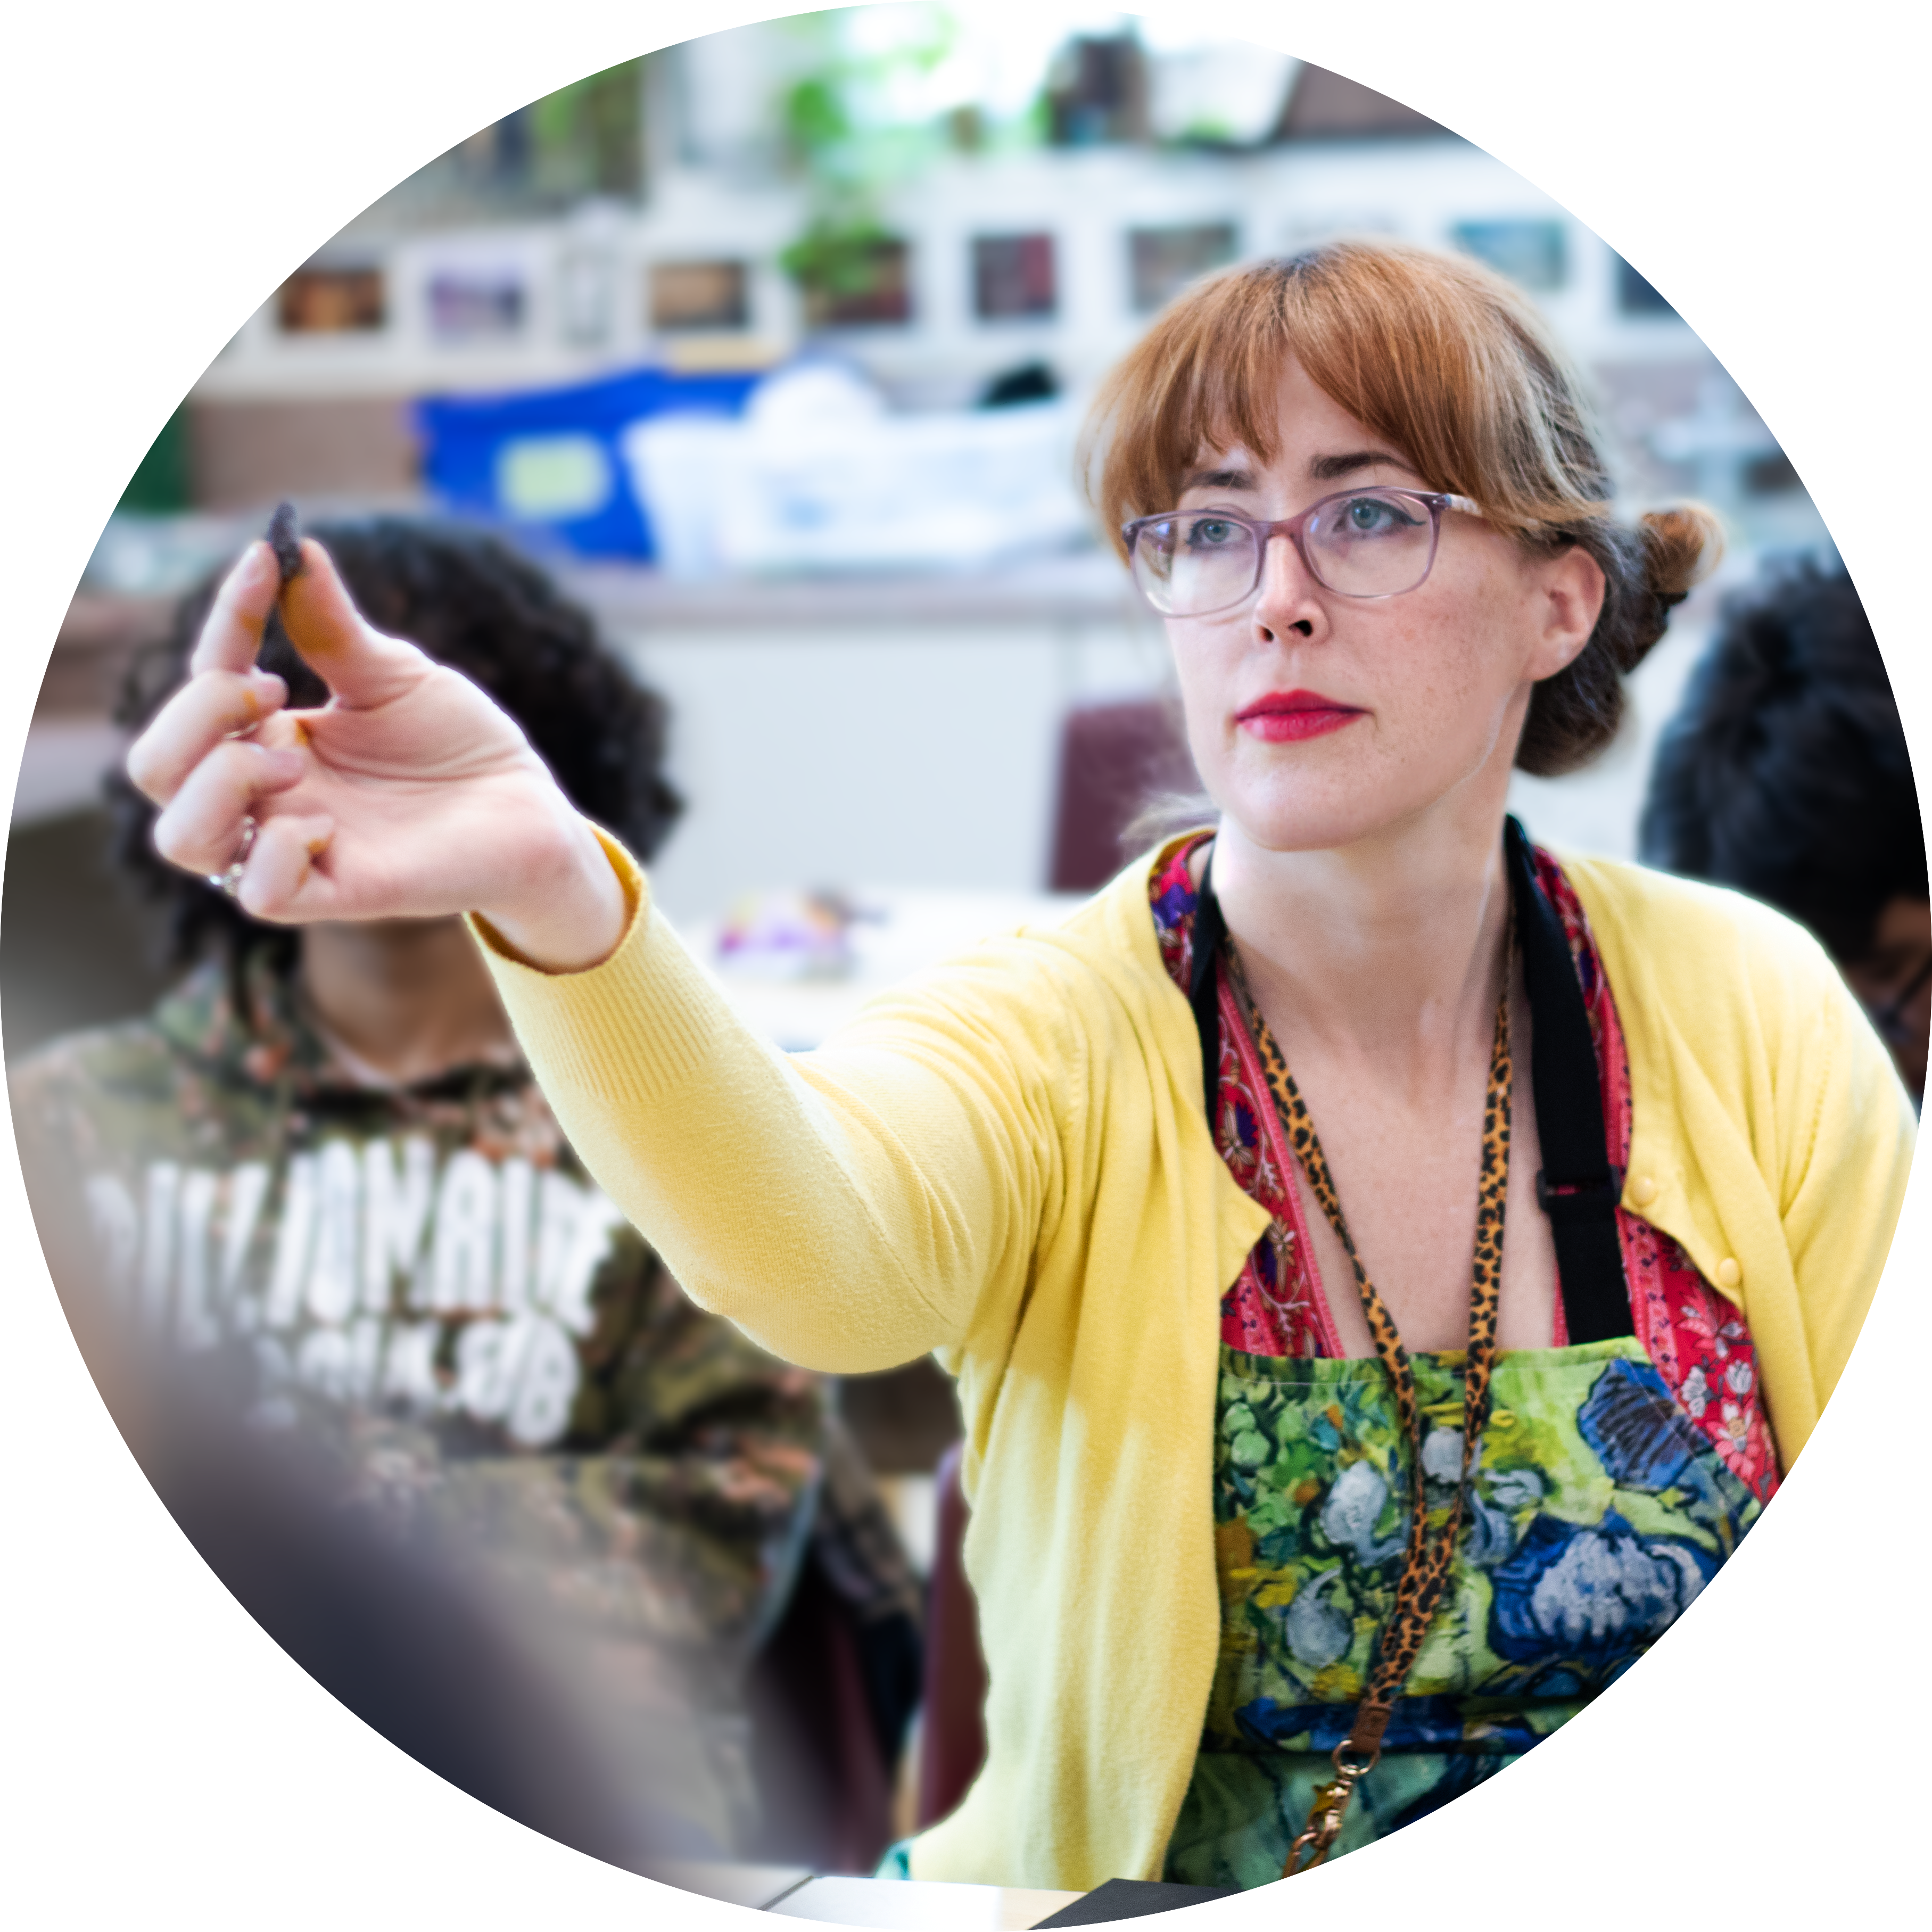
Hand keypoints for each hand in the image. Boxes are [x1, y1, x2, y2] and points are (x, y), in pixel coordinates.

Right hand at [126, 537, 628, 970]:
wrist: (529, 806)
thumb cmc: (459, 745)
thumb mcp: (393, 674)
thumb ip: (332, 628)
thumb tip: (292, 547)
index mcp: (269, 738)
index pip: (201, 683)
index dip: (223, 621)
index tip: (265, 566)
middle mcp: (266, 796)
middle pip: (155, 770)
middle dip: (193, 716)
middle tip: (274, 691)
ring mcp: (296, 848)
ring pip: (181, 840)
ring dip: (220, 783)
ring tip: (293, 758)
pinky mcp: (339, 894)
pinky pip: (259, 893)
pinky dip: (277, 849)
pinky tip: (328, 824)